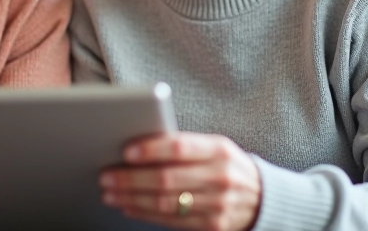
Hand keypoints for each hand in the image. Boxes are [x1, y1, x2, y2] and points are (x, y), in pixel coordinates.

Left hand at [100, 132, 260, 230]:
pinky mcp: (212, 226)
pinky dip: (145, 214)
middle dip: (130, 178)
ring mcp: (217, 204)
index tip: (125, 151)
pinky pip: (171, 221)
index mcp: (219, 149)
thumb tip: (136, 147)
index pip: (179, 147)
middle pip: (166, 179)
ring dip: (131, 199)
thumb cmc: (225, 165)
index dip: (150, 149)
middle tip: (106, 176)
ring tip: (110, 193)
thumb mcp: (213, 147)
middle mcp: (220, 177)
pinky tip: (128, 207)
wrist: (261, 197)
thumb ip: (182, 145)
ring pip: (165, 203)